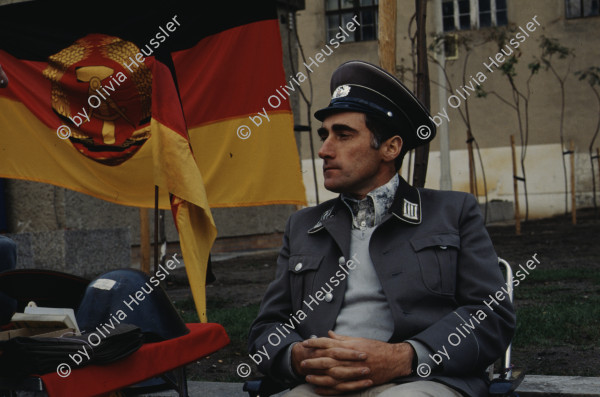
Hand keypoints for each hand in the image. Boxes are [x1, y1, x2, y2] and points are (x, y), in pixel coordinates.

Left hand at [294, 331, 414, 394]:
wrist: (393, 360)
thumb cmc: (376, 348)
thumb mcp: (359, 340)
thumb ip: (342, 338)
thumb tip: (329, 334)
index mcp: (349, 346)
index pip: (328, 343)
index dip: (316, 343)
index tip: (305, 343)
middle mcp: (349, 359)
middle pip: (327, 360)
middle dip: (314, 361)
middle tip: (302, 362)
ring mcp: (353, 371)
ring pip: (332, 375)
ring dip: (319, 376)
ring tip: (307, 377)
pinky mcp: (357, 382)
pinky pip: (340, 388)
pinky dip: (328, 390)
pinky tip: (319, 389)